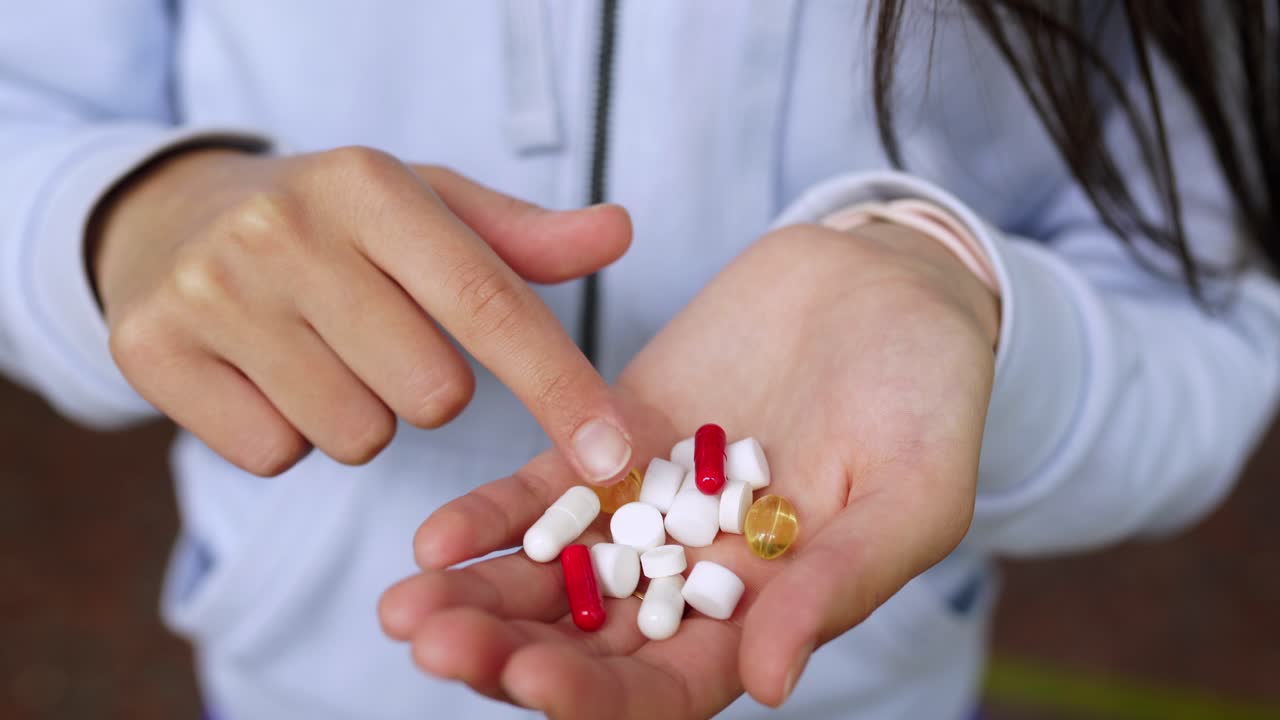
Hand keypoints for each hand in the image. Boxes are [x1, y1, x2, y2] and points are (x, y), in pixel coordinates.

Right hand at [94, 146, 633, 479]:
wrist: (175, 218)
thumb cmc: (335, 223)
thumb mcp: (427, 208)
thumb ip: (523, 238)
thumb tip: (618, 234)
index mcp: (369, 185)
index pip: (488, 303)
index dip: (560, 387)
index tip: (612, 455)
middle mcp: (284, 230)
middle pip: (429, 395)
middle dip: (429, 392)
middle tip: (383, 341)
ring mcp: (211, 290)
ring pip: (355, 436)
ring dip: (360, 417)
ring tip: (321, 353)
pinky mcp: (152, 349)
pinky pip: (274, 455)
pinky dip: (287, 435)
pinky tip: (266, 376)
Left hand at [379, 222, 999, 716]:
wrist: (884, 288)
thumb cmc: (927, 397)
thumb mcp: (914, 491)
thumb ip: (841, 582)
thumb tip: (766, 683)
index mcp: (766, 615)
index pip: (671, 689)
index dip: (601, 699)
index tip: (535, 682)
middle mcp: (693, 580)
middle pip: (588, 644)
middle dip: (509, 652)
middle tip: (436, 645)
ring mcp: (647, 514)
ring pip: (550, 577)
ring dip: (478, 597)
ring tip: (406, 608)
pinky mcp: (613, 443)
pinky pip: (543, 493)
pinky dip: (493, 517)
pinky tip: (436, 537)